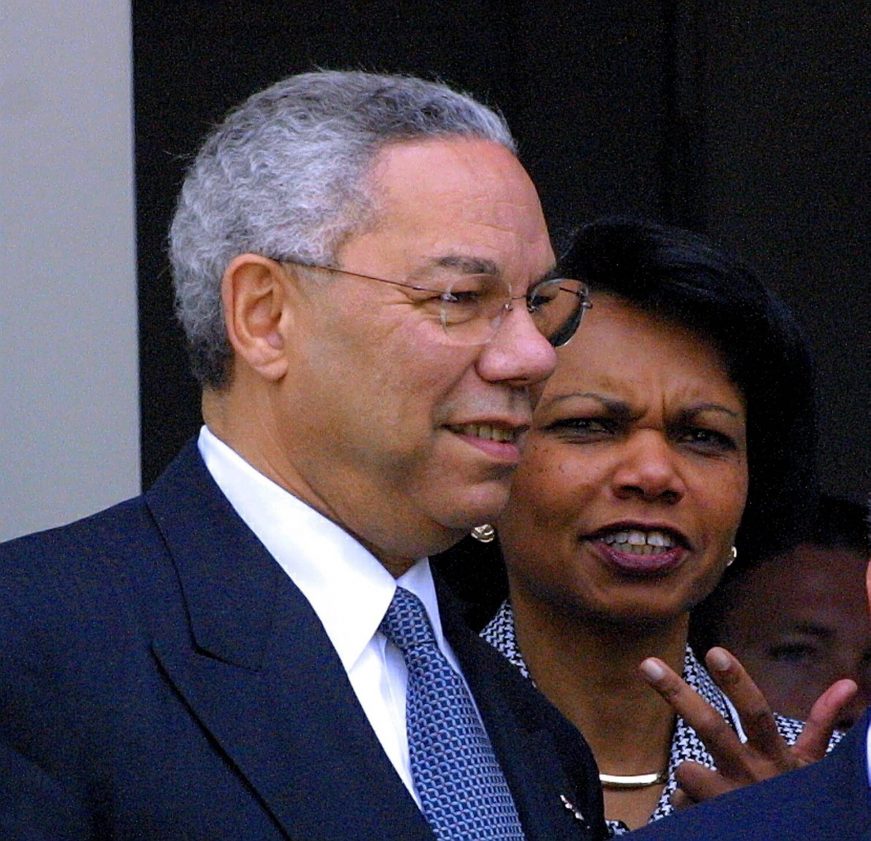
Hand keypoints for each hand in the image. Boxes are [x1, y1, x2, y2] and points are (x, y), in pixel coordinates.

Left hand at [638, 646, 856, 807]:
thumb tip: (848, 683)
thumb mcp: (810, 766)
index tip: (713, 650)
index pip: (757, 712)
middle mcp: (751, 775)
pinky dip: (689, 802)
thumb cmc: (796, 800)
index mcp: (776, 757)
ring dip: (689, 773)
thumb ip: (821, 724)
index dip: (736, 682)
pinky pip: (682, 803)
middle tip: (647, 664)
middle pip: (710, 727)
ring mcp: (730, 801)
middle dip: (677, 694)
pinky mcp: (711, 823)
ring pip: (688, 770)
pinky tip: (707, 812)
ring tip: (699, 780)